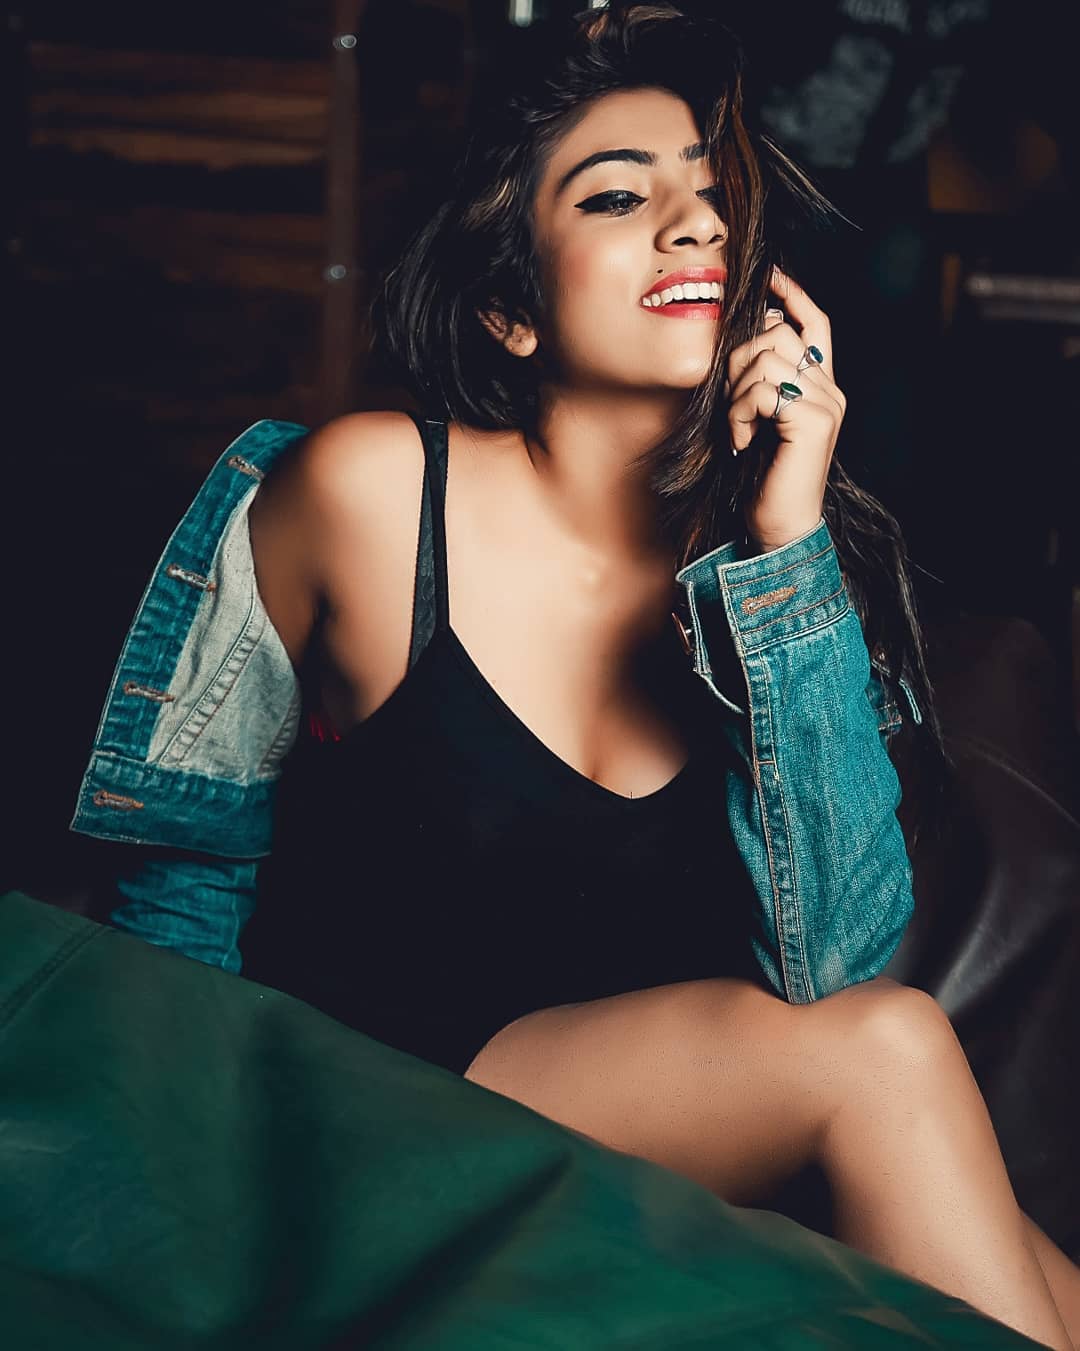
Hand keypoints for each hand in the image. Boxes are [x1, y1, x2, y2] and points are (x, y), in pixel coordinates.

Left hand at [727, 267, 845, 552]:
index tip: (769, 275)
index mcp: (821, 386)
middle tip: (730, 406)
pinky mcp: (813, 422)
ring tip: (737, 429)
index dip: (793, 295)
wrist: (779, 528)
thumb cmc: (761, 479)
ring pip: (766, 358)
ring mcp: (826, 404)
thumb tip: (738, 343)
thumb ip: (758, 384)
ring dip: (735, 393)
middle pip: (777, 334)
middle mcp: (830, 390)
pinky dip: (739, 415)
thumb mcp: (758, 421)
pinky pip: (762, 391)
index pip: (816, 323)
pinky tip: (741, 443)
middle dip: (738, 361)